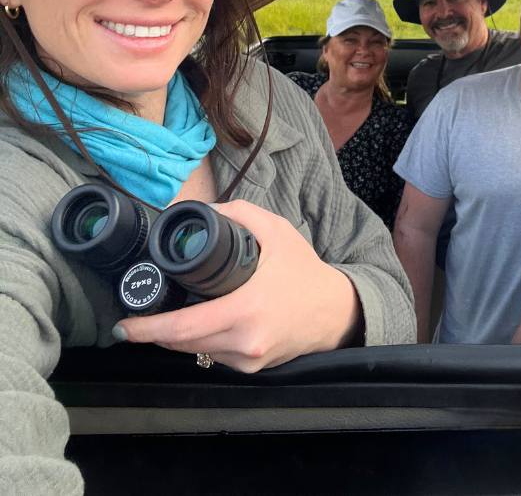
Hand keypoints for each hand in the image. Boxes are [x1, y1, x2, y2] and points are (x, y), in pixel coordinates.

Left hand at [114, 199, 361, 371]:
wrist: (335, 310)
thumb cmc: (303, 270)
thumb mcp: (275, 230)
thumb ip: (237, 215)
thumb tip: (200, 211)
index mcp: (245, 311)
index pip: (183, 328)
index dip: (147, 328)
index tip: (124, 325)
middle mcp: (244, 343)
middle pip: (183, 344)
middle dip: (156, 331)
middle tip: (139, 314)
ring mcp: (248, 361)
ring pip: (197, 352)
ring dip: (179, 337)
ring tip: (172, 313)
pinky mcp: (252, 369)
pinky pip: (215, 356)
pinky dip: (203, 341)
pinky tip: (203, 323)